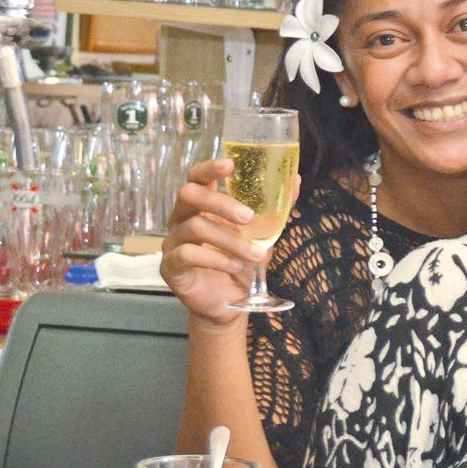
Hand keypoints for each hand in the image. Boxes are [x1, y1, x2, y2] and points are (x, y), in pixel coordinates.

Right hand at [159, 157, 289, 326]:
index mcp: (202, 206)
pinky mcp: (170, 266)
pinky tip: (234, 266)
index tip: (230, 165)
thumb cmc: (242, 262)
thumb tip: (296, 179)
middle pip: (189, 195)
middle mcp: (182, 219)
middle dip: (221, 203)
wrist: (231, 303)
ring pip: (194, 227)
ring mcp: (172, 242)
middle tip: (249, 217)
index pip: (197, 177)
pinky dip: (215, 259)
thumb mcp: (264, 234)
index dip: (209, 168)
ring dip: (230, 240)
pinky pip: (187, 254)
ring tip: (255, 254)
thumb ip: (276, 208)